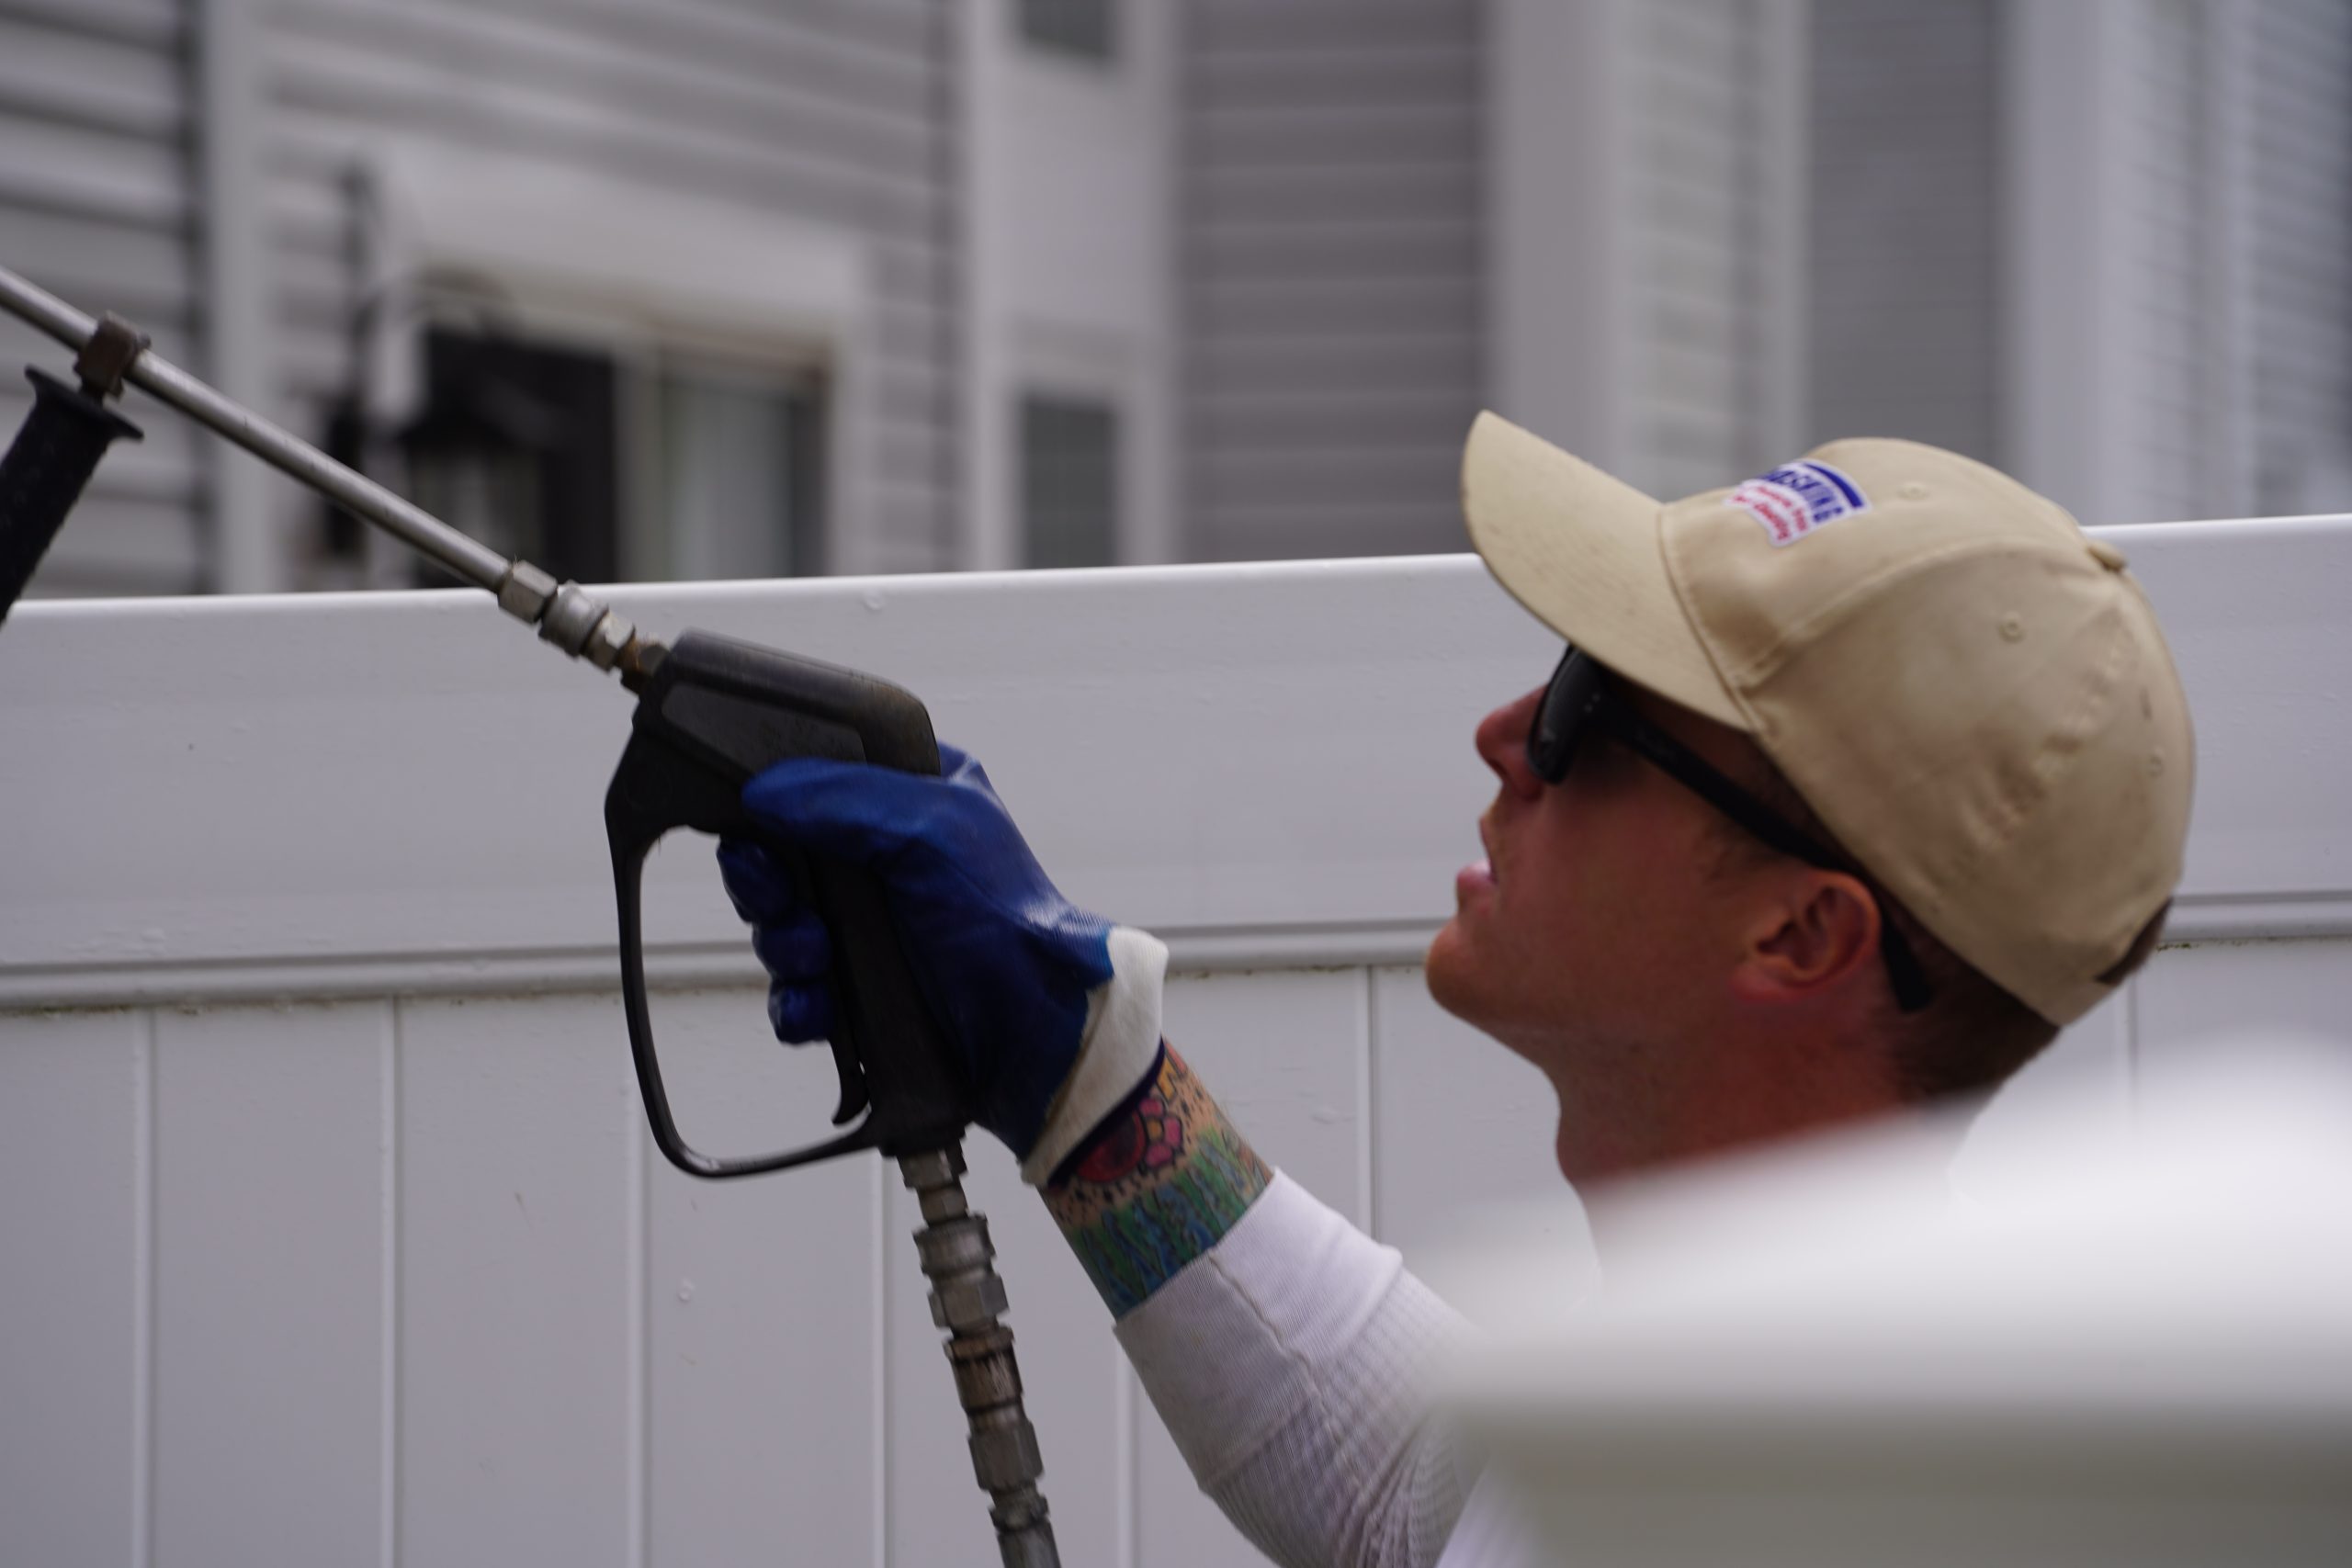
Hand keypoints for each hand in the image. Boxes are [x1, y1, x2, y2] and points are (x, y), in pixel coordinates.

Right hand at [719, 744, 1164, 1177]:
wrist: (1034, 1031)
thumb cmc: (1006, 920)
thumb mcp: (932, 828)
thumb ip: (843, 795)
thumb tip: (761, 790)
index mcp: (910, 798)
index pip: (815, 781)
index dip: (777, 807)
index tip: (760, 831)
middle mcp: (885, 858)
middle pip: (781, 859)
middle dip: (771, 888)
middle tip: (787, 903)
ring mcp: (871, 928)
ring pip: (781, 928)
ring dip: (785, 947)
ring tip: (821, 960)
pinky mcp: (860, 991)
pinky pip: (797, 993)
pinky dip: (798, 1003)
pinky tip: (820, 1008)